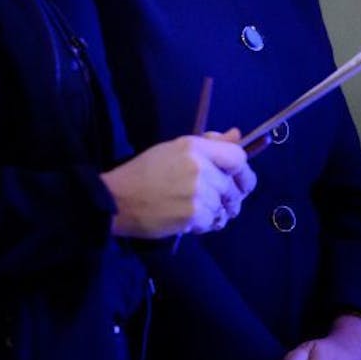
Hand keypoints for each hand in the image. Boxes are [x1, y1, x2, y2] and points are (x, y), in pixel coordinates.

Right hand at [101, 130, 255, 238]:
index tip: (239, 180)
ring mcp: (197, 192)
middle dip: (231, 197)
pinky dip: (206, 224)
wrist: (117, 199)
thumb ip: (209, 143)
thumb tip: (237, 135)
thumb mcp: (175, 148)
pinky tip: (192, 221)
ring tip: (202, 212)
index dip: (242, 171)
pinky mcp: (192, 215)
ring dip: (217, 212)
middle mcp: (200, 167)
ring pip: (224, 207)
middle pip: (233, 186)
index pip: (238, 156)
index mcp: (195, 147)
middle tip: (221, 203)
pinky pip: (212, 221)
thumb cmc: (143, 171)